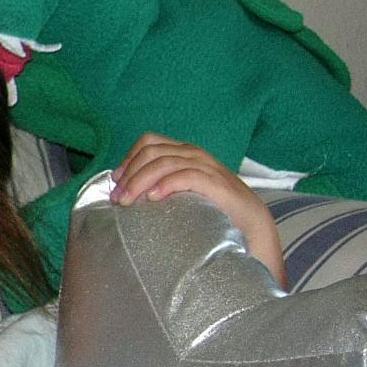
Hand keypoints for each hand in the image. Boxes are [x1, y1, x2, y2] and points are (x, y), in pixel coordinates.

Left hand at [111, 133, 286, 285]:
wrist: (250, 224)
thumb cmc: (210, 209)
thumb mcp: (179, 192)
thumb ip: (159, 184)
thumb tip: (124, 190)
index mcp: (184, 152)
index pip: (149, 142)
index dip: (128, 158)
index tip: (116, 182)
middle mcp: (194, 154)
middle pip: (151, 152)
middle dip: (129, 174)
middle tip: (117, 198)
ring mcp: (206, 166)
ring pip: (164, 162)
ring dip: (140, 181)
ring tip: (128, 202)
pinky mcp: (216, 183)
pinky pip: (186, 176)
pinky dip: (166, 184)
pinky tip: (153, 198)